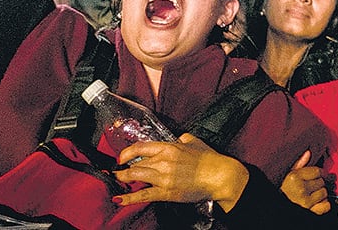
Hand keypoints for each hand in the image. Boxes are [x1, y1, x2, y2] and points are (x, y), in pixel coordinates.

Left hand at [114, 133, 248, 210]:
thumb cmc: (210, 159)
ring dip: (124, 178)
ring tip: (118, 180)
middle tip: (119, 171)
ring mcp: (163, 177)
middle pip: (136, 163)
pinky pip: (143, 195)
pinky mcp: (166, 192)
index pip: (140, 147)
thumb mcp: (195, 142)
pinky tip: (119, 199)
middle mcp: (163, 161)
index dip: (127, 152)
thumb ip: (183, 139)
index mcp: (169, 147)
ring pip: (135, 176)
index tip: (122, 157)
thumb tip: (179, 139)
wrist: (219, 176)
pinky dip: (129, 197)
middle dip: (125, 168)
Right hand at [281, 150, 330, 214]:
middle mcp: (301, 188)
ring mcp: (306, 201)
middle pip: (322, 182)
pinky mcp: (310, 212)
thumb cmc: (282, 191)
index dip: (320, 172)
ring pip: (324, 193)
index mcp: (294, 177)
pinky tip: (317, 203)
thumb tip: (308, 152)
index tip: (319, 174)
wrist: (277, 209)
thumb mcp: (288, 175)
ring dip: (321, 194)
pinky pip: (326, 205)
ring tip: (313, 194)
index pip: (317, 171)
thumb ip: (299, 164)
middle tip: (312, 186)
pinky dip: (324, 204)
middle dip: (319, 183)